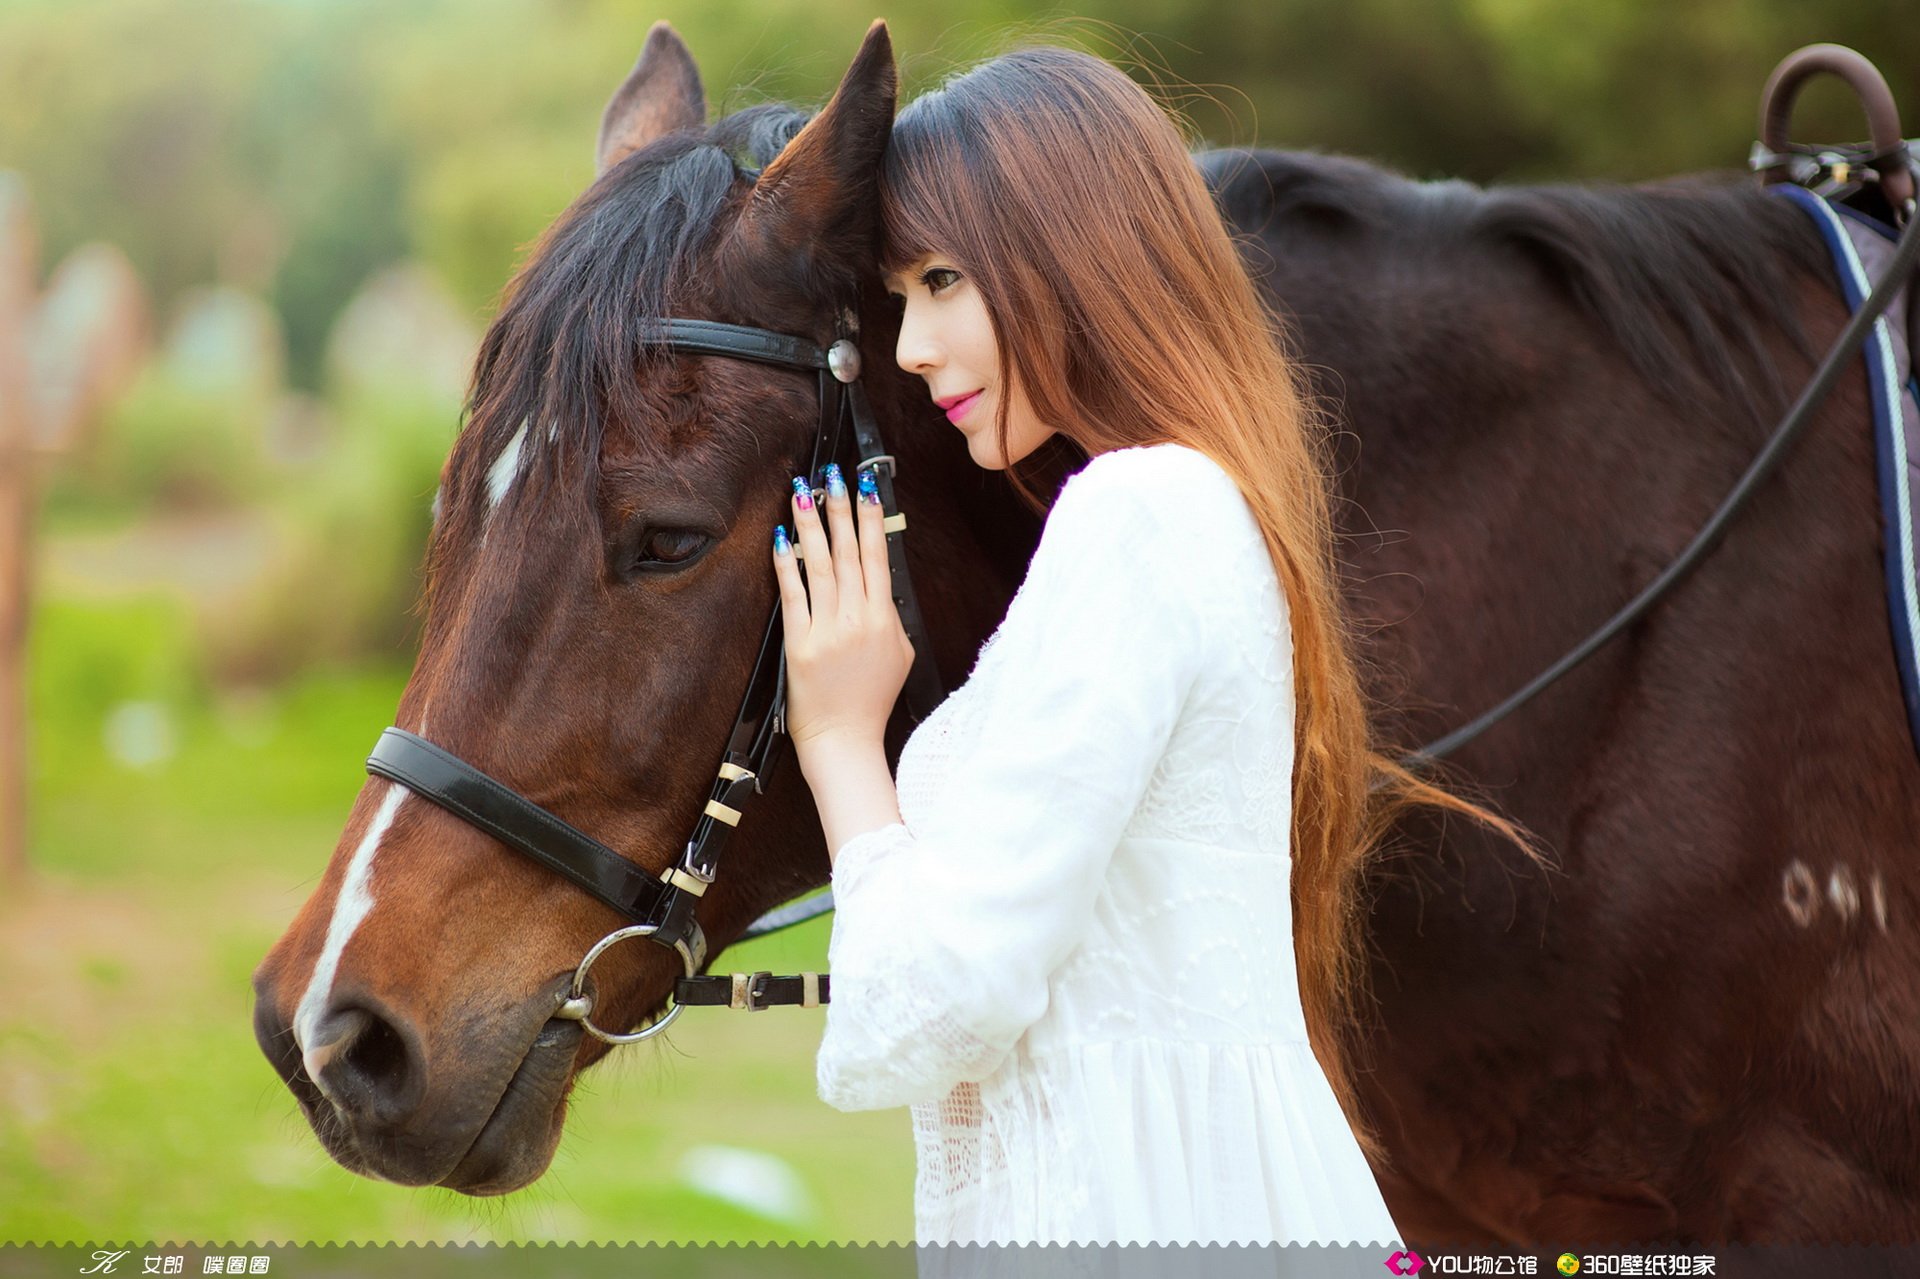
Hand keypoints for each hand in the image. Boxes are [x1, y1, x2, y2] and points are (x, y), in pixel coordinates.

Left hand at [771, 463, 914, 773]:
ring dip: (811, 524)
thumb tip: (882, 582)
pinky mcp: (799, 644)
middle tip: (833, 474)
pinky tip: (781, 538)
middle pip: (850, 553)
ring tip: (803, 491)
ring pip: (821, 565)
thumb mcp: (901, 654)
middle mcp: (858, 620)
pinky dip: (787, 564)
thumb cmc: (872, 700)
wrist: (845, 739)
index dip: (871, 520)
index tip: (866, 488)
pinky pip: (793, 595)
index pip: (878, 558)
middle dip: (840, 509)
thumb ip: (891, 615)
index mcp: (885, 619)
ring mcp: (827, 631)